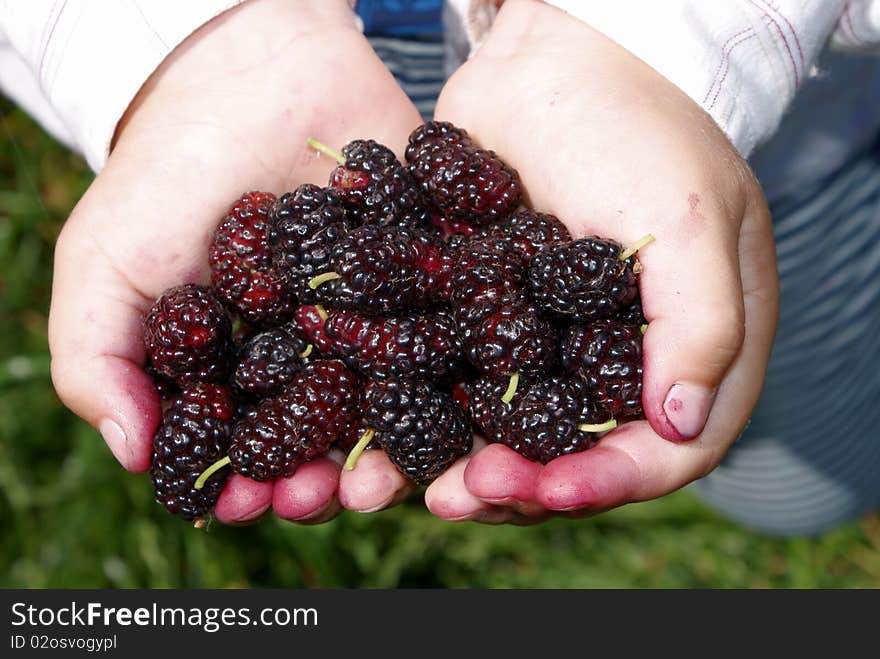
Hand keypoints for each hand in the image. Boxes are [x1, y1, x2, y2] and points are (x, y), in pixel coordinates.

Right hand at [48, 0, 422, 524]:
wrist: (255, 69)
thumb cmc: (169, 171)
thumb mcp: (108, 262)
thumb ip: (100, 357)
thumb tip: (133, 457)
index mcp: (238, 366)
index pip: (244, 446)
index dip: (245, 484)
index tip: (246, 505)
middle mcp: (309, 355)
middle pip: (323, 439)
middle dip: (321, 481)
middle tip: (319, 496)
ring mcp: (373, 320)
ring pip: (389, 407)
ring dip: (388, 454)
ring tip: (381, 479)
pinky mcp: (427, 279)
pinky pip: (446, 338)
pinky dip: (449, 380)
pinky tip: (448, 411)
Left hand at [422, 0, 779, 522]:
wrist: (558, 61)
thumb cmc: (641, 132)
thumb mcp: (691, 222)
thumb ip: (702, 325)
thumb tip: (683, 425)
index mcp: (683, 353)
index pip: (662, 451)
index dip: (606, 482)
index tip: (547, 490)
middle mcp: (614, 363)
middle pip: (571, 455)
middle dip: (514, 483)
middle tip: (455, 494)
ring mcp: (545, 344)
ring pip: (500, 429)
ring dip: (449, 462)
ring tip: (392, 484)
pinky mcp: (485, 318)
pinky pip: (450, 377)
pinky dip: (411, 405)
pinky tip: (366, 427)